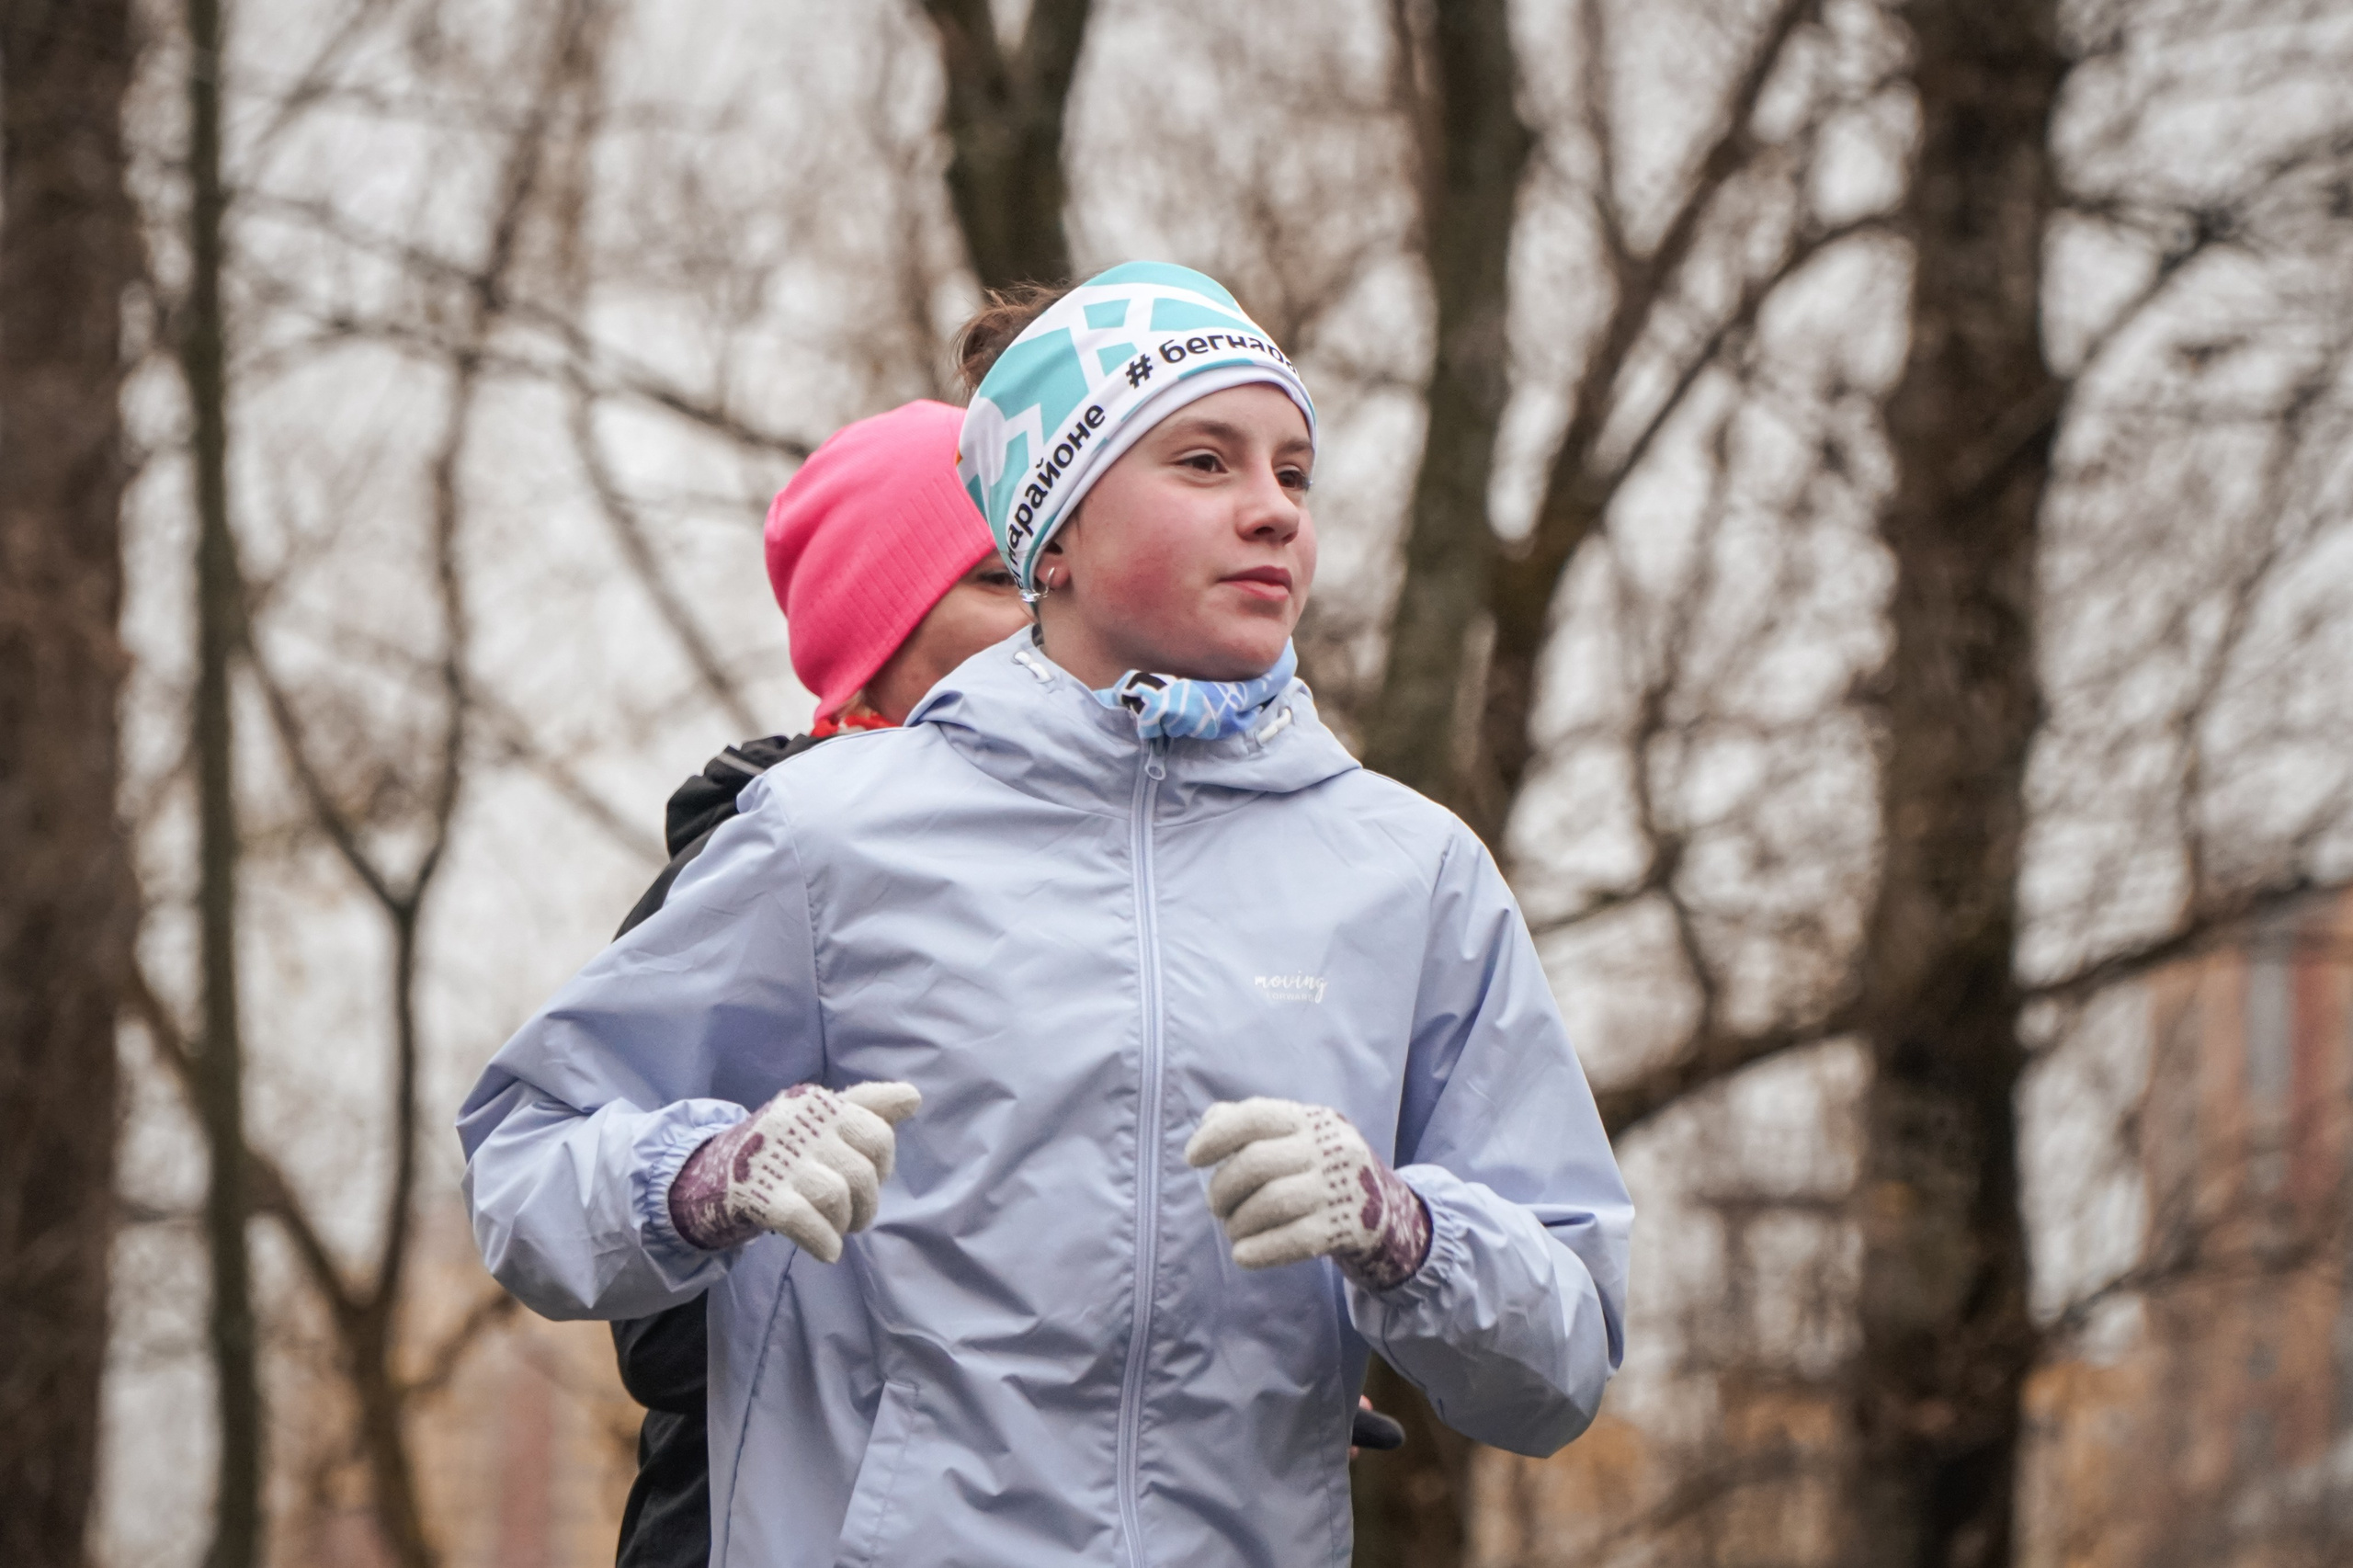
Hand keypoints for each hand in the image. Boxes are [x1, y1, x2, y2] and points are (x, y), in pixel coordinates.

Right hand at [668, 1081, 920, 1260]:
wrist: (716, 1171)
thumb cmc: (788, 1145)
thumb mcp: (824, 1118)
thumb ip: (870, 1107)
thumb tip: (913, 1098)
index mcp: (819, 1104)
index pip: (877, 1135)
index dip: (884, 1165)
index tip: (872, 1177)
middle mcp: (797, 1125)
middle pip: (861, 1173)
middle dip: (867, 1204)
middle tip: (857, 1216)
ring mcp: (777, 1161)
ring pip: (835, 1196)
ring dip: (845, 1224)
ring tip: (839, 1229)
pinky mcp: (758, 1195)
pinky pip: (804, 1221)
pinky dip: (824, 1241)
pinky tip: (828, 1251)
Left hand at [1183, 1097, 1431, 1291]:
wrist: (1381, 1207)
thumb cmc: (1318, 1166)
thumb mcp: (1295, 1135)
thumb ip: (1250, 1124)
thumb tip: (1208, 1124)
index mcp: (1310, 1119)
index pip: (1256, 1116)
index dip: (1217, 1136)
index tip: (1192, 1158)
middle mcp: (1328, 1147)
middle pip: (1256, 1163)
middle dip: (1223, 1188)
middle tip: (1216, 1206)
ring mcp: (1339, 1188)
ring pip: (1271, 1203)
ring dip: (1239, 1222)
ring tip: (1233, 1229)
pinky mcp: (1345, 1227)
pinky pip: (1294, 1240)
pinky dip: (1259, 1250)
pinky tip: (1243, 1255)